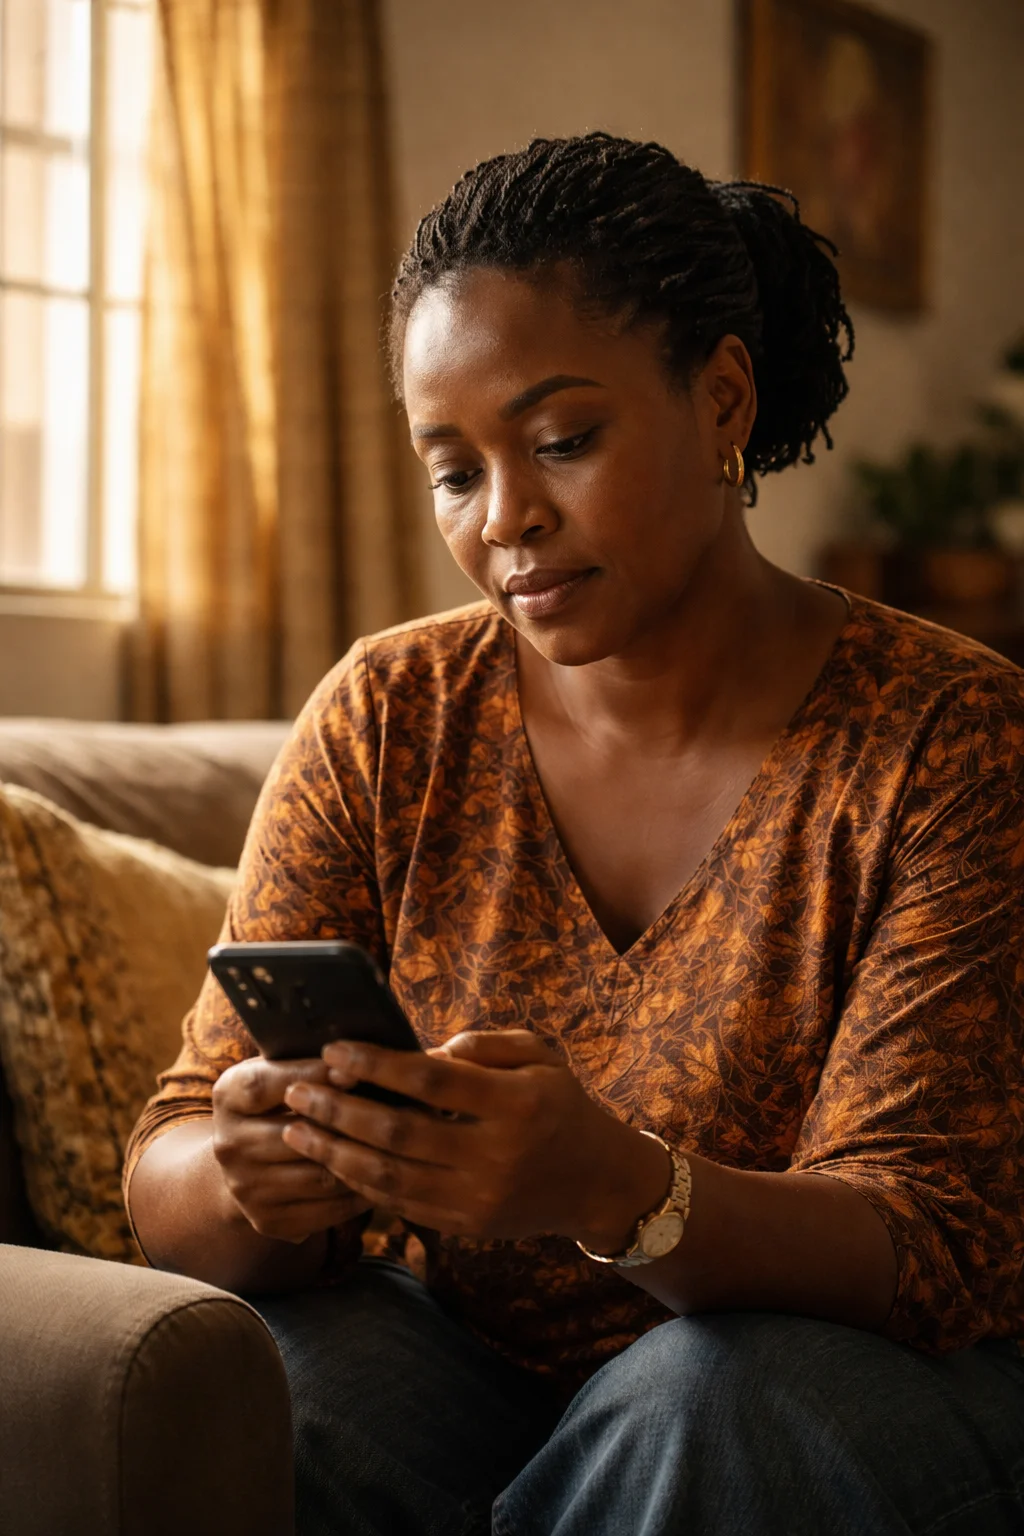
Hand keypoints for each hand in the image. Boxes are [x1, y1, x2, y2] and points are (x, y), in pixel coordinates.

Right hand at [211, 1055, 372, 1244]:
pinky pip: (326, 1212)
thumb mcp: (279, 1072)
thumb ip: (308, 1065)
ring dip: (361, 1164)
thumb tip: (355, 1063)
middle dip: (347, 1124)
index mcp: (228, 1096)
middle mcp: (228, 1144)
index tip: (353, 1070)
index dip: (309, 1076)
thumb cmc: (279, 1101)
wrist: (249, 1161)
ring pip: (318, 1176)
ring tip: (396, 1149)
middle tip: (390, 1116)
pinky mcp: (267, 1220)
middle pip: (296, 1135)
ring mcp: (245, 1188)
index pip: (264, 1085)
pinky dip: (358, 1196)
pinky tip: (383, 1180)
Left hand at [279, 1029, 668, 1248]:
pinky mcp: (467, 1225)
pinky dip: (359, 1183)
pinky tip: (331, 1161)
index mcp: (514, 1104)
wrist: (597, 1182)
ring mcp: (479, 1197)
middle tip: (296, 1090)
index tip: (333, 1050)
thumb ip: (483, 1044)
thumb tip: (421, 1051)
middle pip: (398, 1132)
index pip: (429, 1082)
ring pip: (389, 1177)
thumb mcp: (539, 1056)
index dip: (375, 1065)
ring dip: (334, 1152)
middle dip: (337, 1110)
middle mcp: (496, 1155)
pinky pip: (400, 1205)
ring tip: (295, 1130)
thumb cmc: (560, 1105)